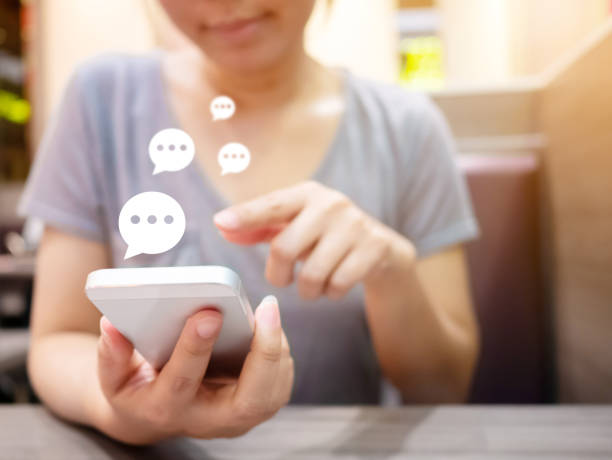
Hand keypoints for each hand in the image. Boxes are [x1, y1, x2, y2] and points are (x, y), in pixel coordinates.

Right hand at [94, 296, 293, 444]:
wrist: (154, 415)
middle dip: (263, 353)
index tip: (208, 311)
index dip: (194, 347)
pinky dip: (280, 356)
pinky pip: (278, 387)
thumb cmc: (136, 386)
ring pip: (270, 395)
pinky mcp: (252, 412)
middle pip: (247, 402)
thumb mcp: (114, 376)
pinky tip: (271, 327)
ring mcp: (233, 422)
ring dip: (275, 351)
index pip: (181, 381)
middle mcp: (205, 422)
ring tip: (268, 311)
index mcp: (164, 409)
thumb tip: (111, 324)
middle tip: (267, 308)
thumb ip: (111, 353)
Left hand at [213, 181, 414, 299]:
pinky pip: (338, 285)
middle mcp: (332, 204)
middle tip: (284, 279)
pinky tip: (335, 284)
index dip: (246, 215)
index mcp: (308, 194)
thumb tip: (222, 225)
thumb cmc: (326, 237)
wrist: (382, 250)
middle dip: (278, 274)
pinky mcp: (374, 248)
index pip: (271, 205)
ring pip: (312, 274)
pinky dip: (331, 293)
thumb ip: (260, 227)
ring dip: (308, 290)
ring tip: (314, 284)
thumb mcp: (296, 227)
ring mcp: (355, 225)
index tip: (220, 222)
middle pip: (284, 248)